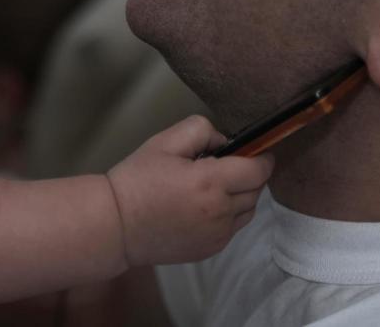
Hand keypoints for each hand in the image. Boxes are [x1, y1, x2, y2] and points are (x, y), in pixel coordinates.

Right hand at [106, 115, 273, 266]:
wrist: (116, 225)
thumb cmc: (137, 180)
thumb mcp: (164, 142)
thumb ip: (201, 130)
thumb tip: (225, 141)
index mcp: (210, 182)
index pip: (257, 170)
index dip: (263, 158)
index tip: (260, 150)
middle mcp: (220, 212)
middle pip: (256, 190)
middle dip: (249, 175)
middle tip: (226, 165)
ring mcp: (217, 235)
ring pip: (248, 211)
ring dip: (241, 196)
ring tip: (213, 187)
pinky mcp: (211, 249)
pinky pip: (233, 228)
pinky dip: (228, 215)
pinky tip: (202, 206)